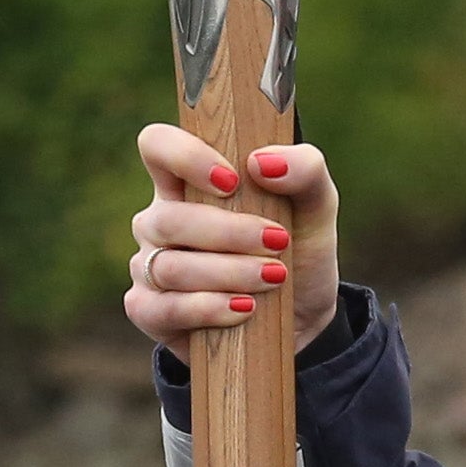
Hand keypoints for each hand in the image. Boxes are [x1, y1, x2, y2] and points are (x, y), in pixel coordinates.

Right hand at [129, 128, 341, 356]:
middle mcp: (160, 220)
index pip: (157, 145)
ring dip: (228, 273)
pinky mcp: (150, 311)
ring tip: (274, 278)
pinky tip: (243, 309)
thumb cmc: (299, 252)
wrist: (303, 321)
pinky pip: (162, 308)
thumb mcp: (316, 207)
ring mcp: (149, 266)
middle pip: (169, 218)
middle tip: (277, 242)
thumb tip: (262, 162)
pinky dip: (208, 309)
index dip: (184, 155)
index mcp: (187, 182)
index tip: (232, 181)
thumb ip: (305, 170)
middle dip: (228, 233)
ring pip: (169, 266)